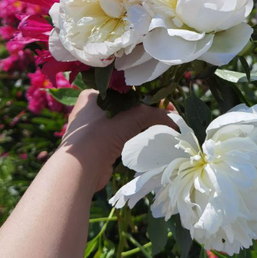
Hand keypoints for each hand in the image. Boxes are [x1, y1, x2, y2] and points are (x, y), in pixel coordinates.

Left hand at [59, 89, 174, 191]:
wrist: (81, 168)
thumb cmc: (102, 132)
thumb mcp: (133, 115)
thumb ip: (155, 114)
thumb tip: (175, 121)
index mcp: (92, 95)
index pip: (124, 90)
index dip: (145, 94)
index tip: (162, 101)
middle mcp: (90, 111)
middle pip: (125, 107)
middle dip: (145, 111)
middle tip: (165, 115)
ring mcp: (92, 131)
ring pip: (123, 124)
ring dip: (140, 126)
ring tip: (161, 128)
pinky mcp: (98, 148)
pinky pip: (121, 139)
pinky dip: (134, 140)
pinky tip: (147, 141)